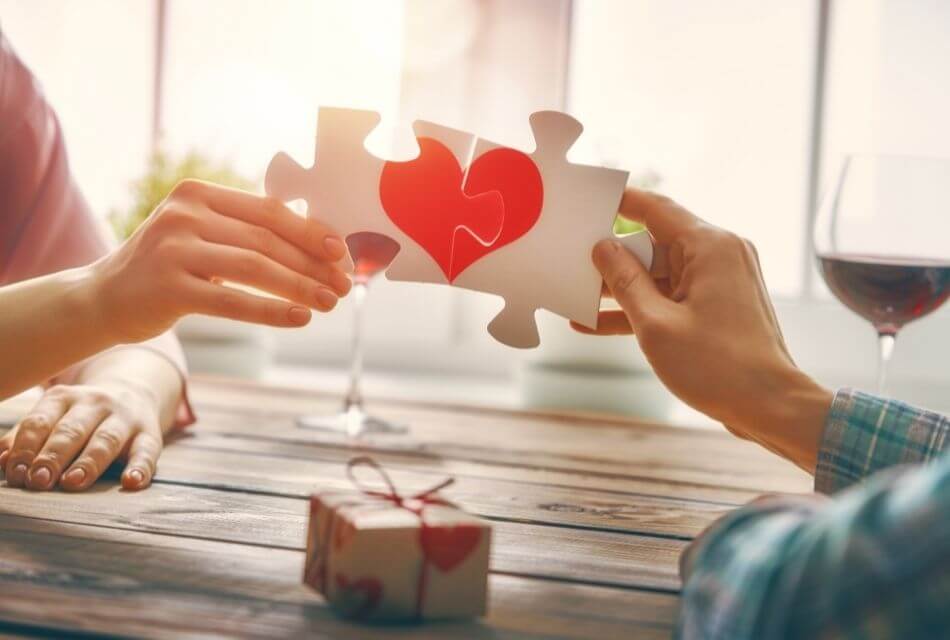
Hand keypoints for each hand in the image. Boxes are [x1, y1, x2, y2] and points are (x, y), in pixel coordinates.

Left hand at [1, 381, 165, 490]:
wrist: (135, 392)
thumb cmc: (81, 416)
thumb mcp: (54, 416)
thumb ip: (27, 437)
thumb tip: (1, 460)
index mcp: (65, 397)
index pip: (41, 421)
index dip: (26, 448)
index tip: (16, 473)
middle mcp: (96, 403)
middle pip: (71, 430)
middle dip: (53, 455)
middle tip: (39, 480)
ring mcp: (125, 418)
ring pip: (106, 439)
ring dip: (89, 461)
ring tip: (73, 481)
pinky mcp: (150, 435)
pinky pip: (148, 451)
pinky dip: (140, 467)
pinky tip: (132, 482)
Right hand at [89, 179, 351, 343]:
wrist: (104, 297)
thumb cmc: (170, 266)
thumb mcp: (202, 234)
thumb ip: (246, 232)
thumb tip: (321, 245)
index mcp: (198, 193)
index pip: (269, 211)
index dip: (311, 232)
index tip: (342, 254)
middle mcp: (183, 214)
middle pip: (266, 239)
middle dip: (312, 264)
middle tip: (343, 286)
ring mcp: (173, 249)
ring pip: (255, 268)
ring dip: (300, 287)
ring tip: (329, 303)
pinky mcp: (168, 288)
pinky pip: (232, 301)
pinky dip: (271, 311)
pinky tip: (300, 318)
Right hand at [576, 188, 832, 471]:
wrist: (770, 406)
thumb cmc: (718, 367)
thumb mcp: (655, 324)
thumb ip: (625, 281)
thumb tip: (602, 249)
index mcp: (710, 246)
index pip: (655, 208)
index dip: (619, 202)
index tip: (589, 201)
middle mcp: (721, 253)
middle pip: (655, 243)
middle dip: (614, 259)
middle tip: (573, 266)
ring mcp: (722, 279)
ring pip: (660, 273)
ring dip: (624, 289)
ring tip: (579, 300)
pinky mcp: (720, 303)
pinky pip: (673, 295)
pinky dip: (644, 306)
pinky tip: (600, 323)